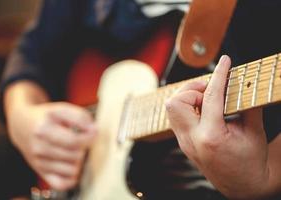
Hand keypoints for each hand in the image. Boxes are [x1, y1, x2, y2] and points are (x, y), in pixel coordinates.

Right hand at [7, 101, 96, 190]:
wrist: (22, 125)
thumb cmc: (46, 117)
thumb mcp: (61, 109)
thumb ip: (80, 116)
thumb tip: (94, 130)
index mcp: (45, 127)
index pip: (75, 139)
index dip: (90, 136)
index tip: (94, 131)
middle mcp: (39, 145)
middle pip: (75, 154)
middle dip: (85, 147)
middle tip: (84, 140)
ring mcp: (38, 160)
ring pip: (72, 169)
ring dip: (79, 161)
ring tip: (76, 151)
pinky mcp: (40, 171)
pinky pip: (61, 183)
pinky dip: (71, 177)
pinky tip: (72, 165)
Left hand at [166, 55, 268, 198]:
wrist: (242, 187)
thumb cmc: (250, 162)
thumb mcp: (254, 132)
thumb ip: (247, 105)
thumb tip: (242, 82)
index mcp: (211, 137)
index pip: (211, 97)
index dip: (220, 74)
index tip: (226, 61)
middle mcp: (191, 140)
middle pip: (176, 101)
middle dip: (193, 88)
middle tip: (211, 89)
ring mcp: (184, 142)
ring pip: (172, 108)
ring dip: (188, 97)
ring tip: (207, 100)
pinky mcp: (183, 143)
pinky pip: (176, 117)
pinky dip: (188, 106)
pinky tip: (203, 109)